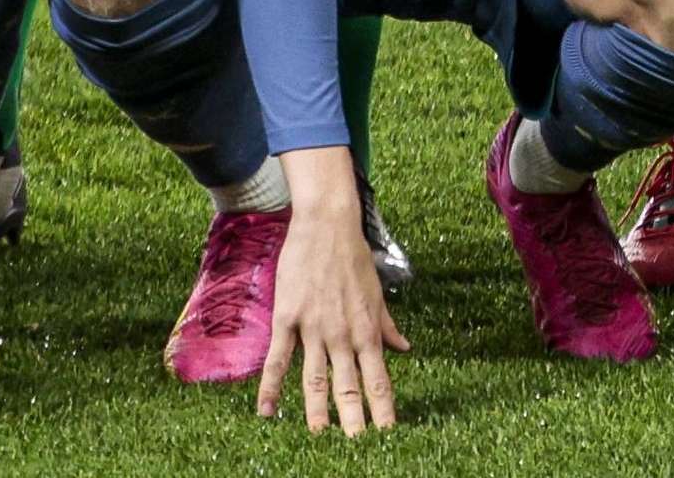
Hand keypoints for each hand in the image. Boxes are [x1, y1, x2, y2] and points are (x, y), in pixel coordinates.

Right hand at [260, 173, 406, 434]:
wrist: (328, 225)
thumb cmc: (354, 258)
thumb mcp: (377, 294)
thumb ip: (388, 326)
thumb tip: (406, 348)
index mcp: (368, 331)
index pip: (378, 379)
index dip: (383, 408)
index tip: (387, 433)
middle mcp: (344, 335)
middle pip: (350, 386)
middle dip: (354, 419)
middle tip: (357, 448)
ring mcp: (315, 329)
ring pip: (316, 379)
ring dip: (318, 410)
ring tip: (321, 436)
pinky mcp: (289, 319)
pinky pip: (279, 360)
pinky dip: (271, 388)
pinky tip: (267, 412)